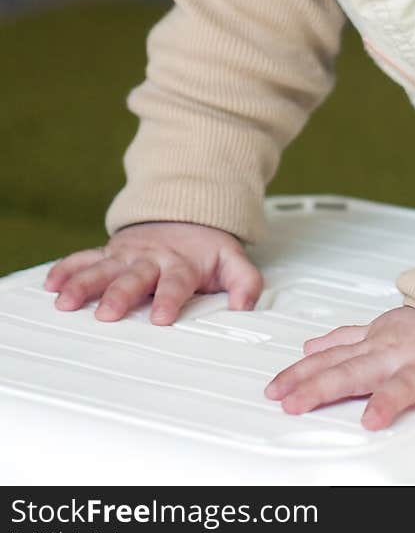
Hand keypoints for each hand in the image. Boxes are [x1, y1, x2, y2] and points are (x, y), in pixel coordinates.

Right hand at [43, 221, 262, 324]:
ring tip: (65, 302)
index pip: (176, 282)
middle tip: (107, 313)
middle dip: (120, 295)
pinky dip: (66, 269)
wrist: (185, 215)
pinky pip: (84, 258)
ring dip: (83, 284)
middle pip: (134, 278)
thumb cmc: (205, 249)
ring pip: (103, 268)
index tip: (163, 317)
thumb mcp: (232, 260)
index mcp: (181, 264)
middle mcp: (151, 260)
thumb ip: (244, 282)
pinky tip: (51, 284)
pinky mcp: (109, 253)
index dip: (170, 298)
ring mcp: (127, 255)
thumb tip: (245, 305)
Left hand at [265, 305, 414, 438]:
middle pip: (353, 371)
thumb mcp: (378, 329)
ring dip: (389, 400)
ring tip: (372, 420)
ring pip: (405, 383)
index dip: (300, 375)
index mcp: (375, 346)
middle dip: (321, 387)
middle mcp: (395, 354)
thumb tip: (310, 346)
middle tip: (294, 404)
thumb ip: (343, 340)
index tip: (275, 391)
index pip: (330, 361)